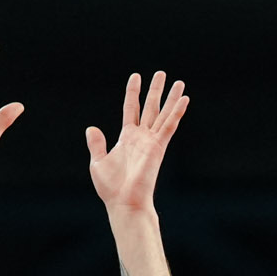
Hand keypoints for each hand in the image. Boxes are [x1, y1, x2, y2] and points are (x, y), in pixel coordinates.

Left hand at [86, 71, 188, 213]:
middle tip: (161, 73)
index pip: (130, 109)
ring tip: (179, 82)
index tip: (136, 76)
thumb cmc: (111, 188)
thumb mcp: (98, 162)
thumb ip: (97, 144)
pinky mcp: (159, 147)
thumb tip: (91, 128)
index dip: (133, 93)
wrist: (123, 202)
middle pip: (150, 108)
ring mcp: (151, 141)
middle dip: (156, 91)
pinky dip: (177, 112)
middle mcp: (141, 137)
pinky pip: (169, 126)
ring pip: (163, 114)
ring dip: (171, 98)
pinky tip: (185, 99)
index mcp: (127, 138)